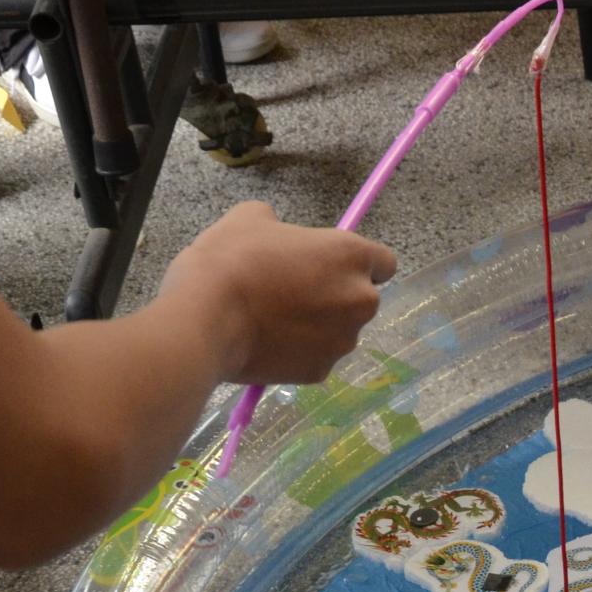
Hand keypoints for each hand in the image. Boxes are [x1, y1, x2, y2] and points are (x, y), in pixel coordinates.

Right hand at [156, 201, 398, 385]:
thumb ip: (282, 226)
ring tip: (273, 320)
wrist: (206, 318)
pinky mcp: (321, 372)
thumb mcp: (252, 218)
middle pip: (361, 299)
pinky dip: (299, 352)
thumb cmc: (232, 259)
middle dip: (336, 297)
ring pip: (339, 331)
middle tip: (293, 292)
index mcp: (351, 255)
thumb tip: (280, 234)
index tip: (334, 266)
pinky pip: (316, 358)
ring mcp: (343, 340)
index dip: (361, 264)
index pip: (385, 263)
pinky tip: (267, 343)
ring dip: (318, 326)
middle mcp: (360, 300)